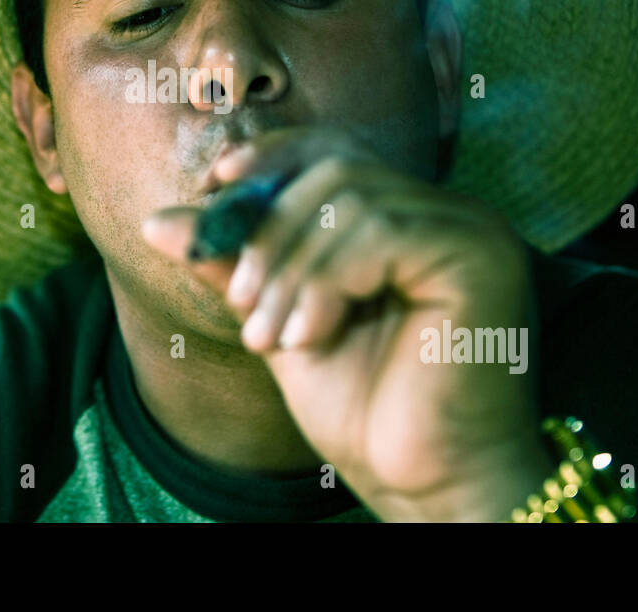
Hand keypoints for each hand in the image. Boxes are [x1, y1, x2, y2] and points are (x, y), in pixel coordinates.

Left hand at [141, 124, 550, 520]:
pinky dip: (327, 280)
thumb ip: (232, 264)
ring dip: (292, 268)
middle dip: (270, 233)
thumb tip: (155, 220)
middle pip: (335, 170)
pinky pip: (381, 232)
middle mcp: (448, 214)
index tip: (216, 184)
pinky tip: (309, 335)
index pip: (336, 151)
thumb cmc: (363, 410)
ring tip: (271, 336)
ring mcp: (471, 231)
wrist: (420, 487)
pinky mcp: (482, 257)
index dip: (274, 157)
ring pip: (351, 198)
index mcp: (409, 219)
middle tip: (244, 304)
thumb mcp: (279, 319)